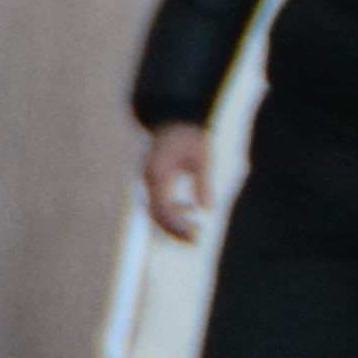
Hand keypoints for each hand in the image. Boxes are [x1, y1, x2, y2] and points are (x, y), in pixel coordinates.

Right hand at [142, 124, 210, 243]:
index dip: (177, 225)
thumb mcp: (203, 157)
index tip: (196, 232)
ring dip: (172, 225)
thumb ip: (204, 182)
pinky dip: (171, 212)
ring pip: (155, 211)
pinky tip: (190, 208)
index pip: (162, 208)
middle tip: (197, 240)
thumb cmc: (190, 135)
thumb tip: (207, 209)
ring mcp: (149, 179)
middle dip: (174, 230)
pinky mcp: (154, 179)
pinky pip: (158, 202)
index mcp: (158, 173)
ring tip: (194, 234)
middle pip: (156, 214)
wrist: (174, 117)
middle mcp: (149, 178)